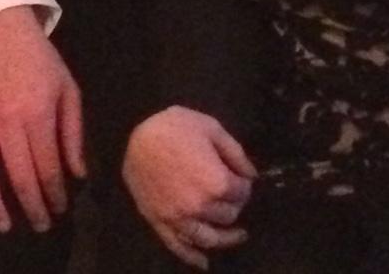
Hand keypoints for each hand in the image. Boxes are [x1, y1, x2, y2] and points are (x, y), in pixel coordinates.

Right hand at [0, 6, 84, 234]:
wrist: (0, 28)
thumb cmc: (39, 58)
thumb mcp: (68, 87)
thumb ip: (73, 131)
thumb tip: (78, 172)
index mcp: (38, 114)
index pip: (47, 167)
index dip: (55, 193)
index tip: (61, 208)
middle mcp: (8, 123)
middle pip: (19, 177)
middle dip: (32, 206)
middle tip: (41, 224)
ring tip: (5, 224)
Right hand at [123, 106, 256, 269]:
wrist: (136, 135)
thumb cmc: (175, 127)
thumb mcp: (211, 128)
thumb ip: (236, 153)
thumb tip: (252, 174)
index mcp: (216, 182)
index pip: (242, 192)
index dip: (245, 184)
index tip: (242, 178)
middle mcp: (200, 206)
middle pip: (228, 215)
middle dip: (235, 205)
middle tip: (234, 197)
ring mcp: (179, 218)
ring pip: (209, 238)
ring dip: (225, 238)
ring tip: (237, 234)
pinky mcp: (160, 223)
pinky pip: (179, 247)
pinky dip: (194, 257)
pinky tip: (205, 262)